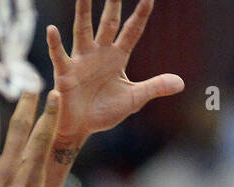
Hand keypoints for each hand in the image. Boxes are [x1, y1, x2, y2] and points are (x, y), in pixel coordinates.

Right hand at [47, 0, 183, 145]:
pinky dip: (55, 43)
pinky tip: (53, 29)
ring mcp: (81, 60)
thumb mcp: (134, 99)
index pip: (132, 31)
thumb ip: (155, 87)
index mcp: (117, 58)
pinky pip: (60, 55)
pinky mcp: (66, 73)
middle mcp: (99, 53)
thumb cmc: (105, 111)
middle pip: (108, 23)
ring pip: (82, 30)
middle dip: (113, 4)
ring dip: (83, 12)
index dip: (140, 15)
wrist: (81, 128)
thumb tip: (181, 83)